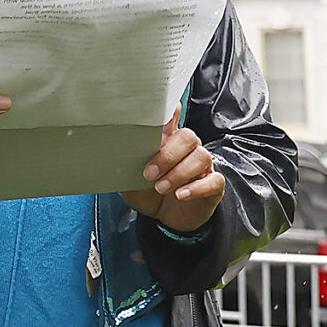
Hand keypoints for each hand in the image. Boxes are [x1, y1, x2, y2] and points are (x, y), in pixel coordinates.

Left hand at [123, 111, 225, 233]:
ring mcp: (203, 167)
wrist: (164, 218)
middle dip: (167, 155)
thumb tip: (112, 149)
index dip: (170, 111)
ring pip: (201, 157)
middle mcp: (187, 150)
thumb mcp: (130, 177)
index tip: (163, 109)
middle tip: (148, 173)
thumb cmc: (147, 192)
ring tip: (161, 187)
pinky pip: (214, 181)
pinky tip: (180, 194)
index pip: (172, 118)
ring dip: (179, 173)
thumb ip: (126, 161)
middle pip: (188, 137)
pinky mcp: (213, 186)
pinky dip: (196, 188)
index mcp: (166, 141)